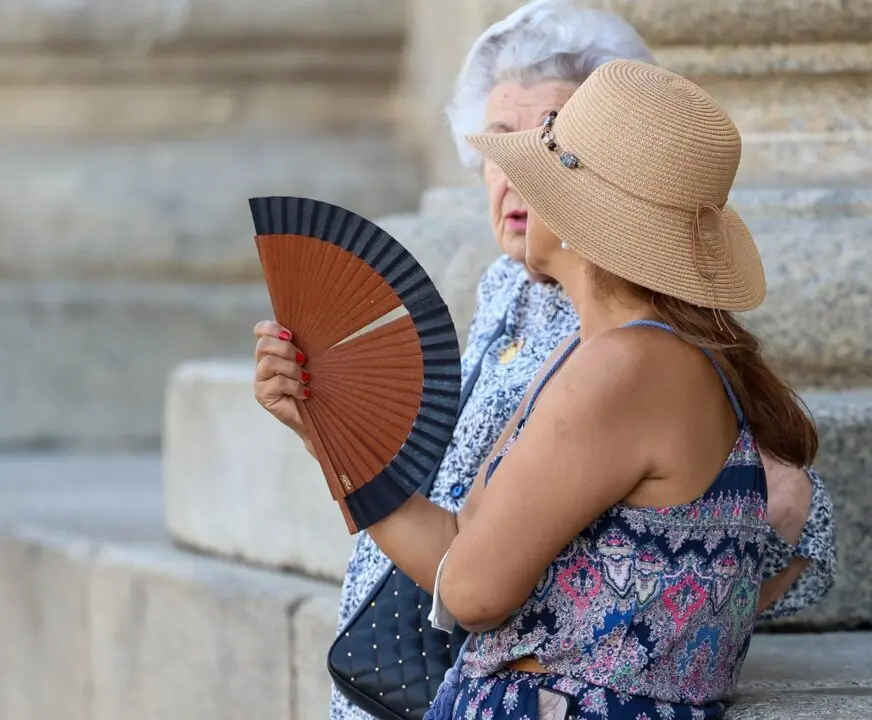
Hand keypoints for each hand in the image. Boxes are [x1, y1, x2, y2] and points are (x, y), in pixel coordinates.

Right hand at [253, 321, 312, 450]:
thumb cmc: (316, 386)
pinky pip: (276, 382)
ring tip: (305, 379)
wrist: (318, 416)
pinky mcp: (263, 395)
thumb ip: (302, 346)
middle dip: (286, 349)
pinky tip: (304, 393)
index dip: (272, 328)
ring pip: (269, 362)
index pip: (260, 330)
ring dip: (292, 369)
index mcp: (273, 351)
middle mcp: (263, 363)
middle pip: (263, 344)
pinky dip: (294, 386)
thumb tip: (312, 329)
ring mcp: (260, 380)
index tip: (290, 335)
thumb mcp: (310, 361)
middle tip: (303, 359)